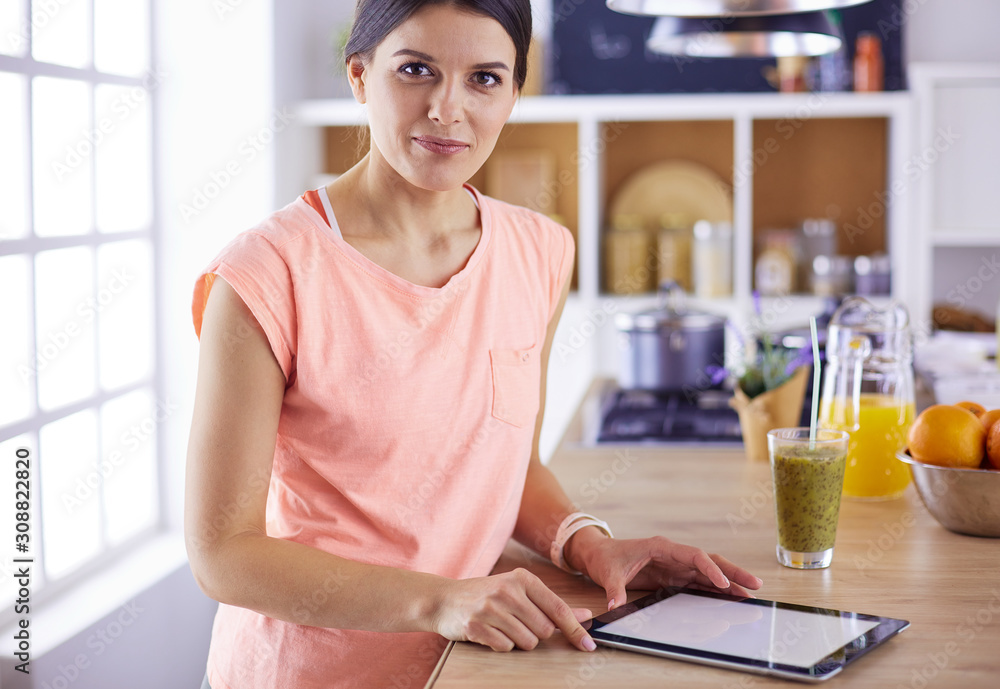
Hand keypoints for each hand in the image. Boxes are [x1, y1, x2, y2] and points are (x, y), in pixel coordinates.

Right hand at [431, 568, 595, 652]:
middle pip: (544, 630)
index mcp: (522, 578)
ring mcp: (491, 608)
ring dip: (518, 640)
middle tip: (518, 622)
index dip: (576, 629)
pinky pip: (505, 647)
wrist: (444, 599)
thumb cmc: (486, 595)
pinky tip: (490, 632)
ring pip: (527, 641)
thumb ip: (551, 604)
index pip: (558, 608)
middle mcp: (508, 590)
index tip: (589, 644)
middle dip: (536, 633)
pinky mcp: (476, 625)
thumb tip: (585, 616)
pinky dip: (501, 644)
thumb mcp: (518, 591)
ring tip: (502, 626)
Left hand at [571, 533, 763, 610]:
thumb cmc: (605, 558)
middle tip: (755, 584)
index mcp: (661, 547)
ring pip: (708, 572)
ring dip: (728, 582)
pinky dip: (714, 589)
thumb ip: (615, 589)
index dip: (710, 569)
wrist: (598, 554)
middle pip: (709, 561)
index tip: (723, 583)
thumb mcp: (608, 574)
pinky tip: (729, 598)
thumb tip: (614, 606)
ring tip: (749, 594)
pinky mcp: (673, 575)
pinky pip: (698, 582)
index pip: (693, 556)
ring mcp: (675, 565)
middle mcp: (673, 554)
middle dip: (732, 572)